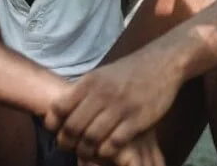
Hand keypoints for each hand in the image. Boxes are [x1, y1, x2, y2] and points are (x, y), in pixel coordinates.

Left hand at [44, 49, 182, 161]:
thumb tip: (60, 111)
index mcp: (90, 82)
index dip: (54, 125)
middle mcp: (102, 94)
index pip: (59, 108)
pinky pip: (113, 144)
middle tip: (70, 147)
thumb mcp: (101, 74)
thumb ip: (83, 92)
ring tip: (87, 153)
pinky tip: (107, 150)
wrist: (162, 63)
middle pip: (73, 127)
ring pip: (91, 139)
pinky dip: (106, 151)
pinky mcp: (137, 120)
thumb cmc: (129, 72)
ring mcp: (120, 107)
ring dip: (86, 151)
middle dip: (67, 143)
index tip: (57, 131)